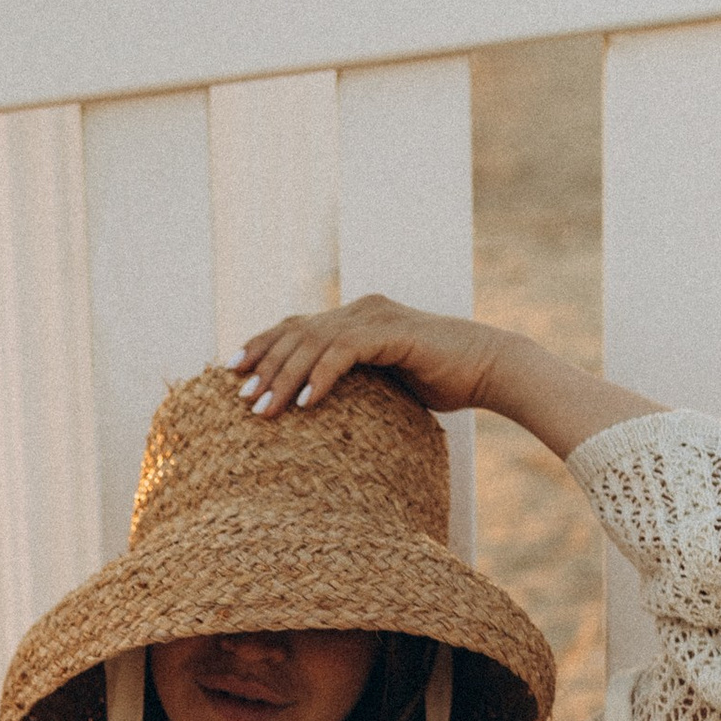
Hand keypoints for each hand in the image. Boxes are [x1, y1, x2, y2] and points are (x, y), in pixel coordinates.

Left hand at [234, 297, 505, 423]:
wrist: (488, 370)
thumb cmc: (439, 383)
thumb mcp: (382, 384)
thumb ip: (350, 383)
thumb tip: (311, 407)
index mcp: (355, 319)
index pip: (296, 326)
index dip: (261, 345)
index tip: (232, 371)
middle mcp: (361, 311)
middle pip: (297, 332)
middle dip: (264, 364)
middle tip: (242, 397)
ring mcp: (377, 318)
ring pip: (315, 342)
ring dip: (285, 376)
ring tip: (263, 408)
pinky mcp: (393, 333)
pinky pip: (345, 352)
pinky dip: (321, 377)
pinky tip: (305, 403)